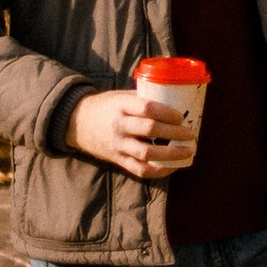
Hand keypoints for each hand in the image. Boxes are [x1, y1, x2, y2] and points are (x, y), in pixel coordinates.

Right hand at [67, 84, 199, 177]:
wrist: (76, 123)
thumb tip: (173, 100)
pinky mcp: (117, 160)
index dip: (167, 113)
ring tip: (188, 152)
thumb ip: (142, 100)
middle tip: (191, 134)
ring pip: (147, 153)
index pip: (147, 108)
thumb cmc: (105, 106)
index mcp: (121, 105)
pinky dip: (157, 170)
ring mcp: (118, 145)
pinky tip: (172, 168)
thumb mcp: (120, 96)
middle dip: (174, 133)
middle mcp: (119, 125)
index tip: (181, 116)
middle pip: (150, 130)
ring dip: (171, 154)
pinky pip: (139, 169)